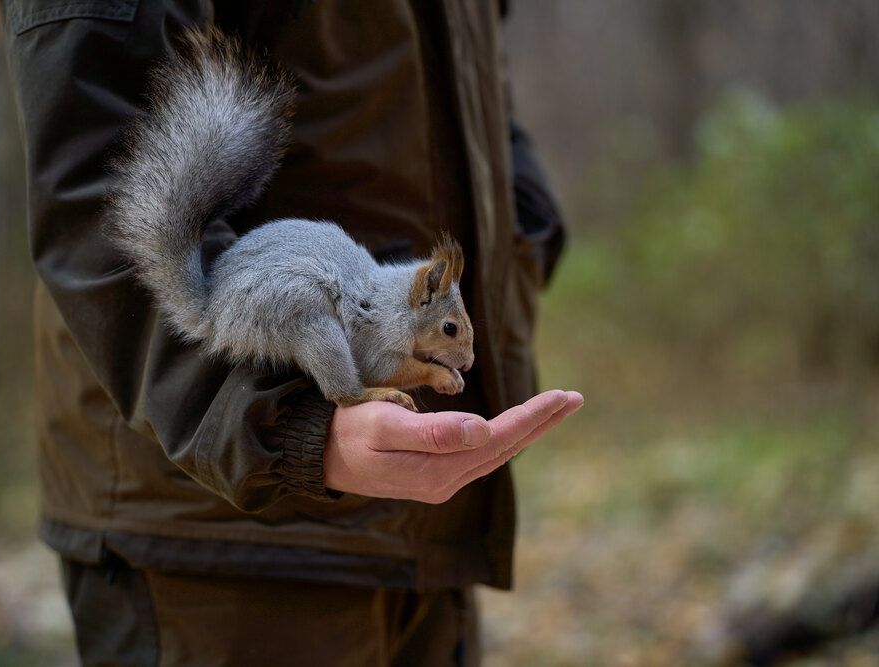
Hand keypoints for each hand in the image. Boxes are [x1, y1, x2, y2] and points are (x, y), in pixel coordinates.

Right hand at [323, 389, 583, 502]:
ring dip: (527, 429)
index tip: (563, 397)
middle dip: (541, 422)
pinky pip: (479, 454)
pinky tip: (514, 426)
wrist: (317, 455)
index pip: (498, 439)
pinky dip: (503, 436)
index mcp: (438, 470)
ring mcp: (440, 480)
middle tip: (574, 398)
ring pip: (495, 452)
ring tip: (555, 408)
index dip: (532, 417)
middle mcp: (446, 480)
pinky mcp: (433, 473)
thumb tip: (483, 429)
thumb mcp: (383, 426)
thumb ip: (433, 431)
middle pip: (504, 448)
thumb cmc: (345, 432)